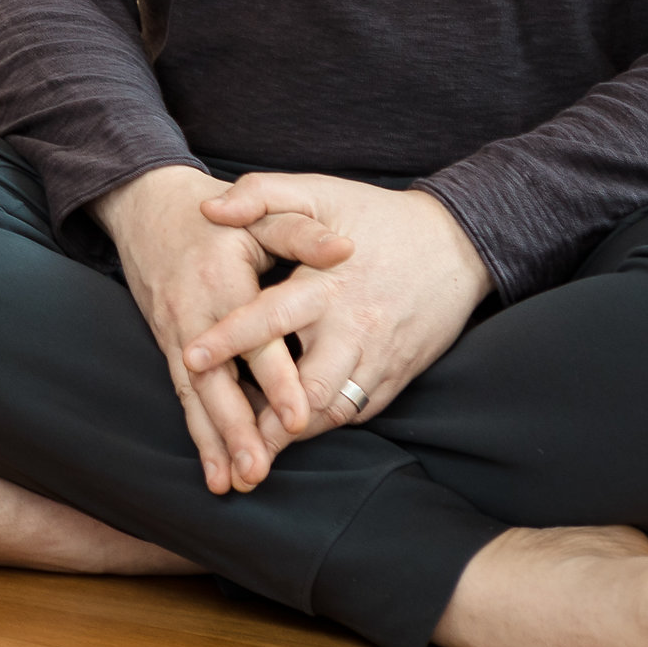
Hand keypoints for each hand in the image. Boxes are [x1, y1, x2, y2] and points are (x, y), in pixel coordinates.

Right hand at [91, 165, 352, 493]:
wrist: (146, 206)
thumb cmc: (214, 215)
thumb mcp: (258, 214)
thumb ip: (300, 233)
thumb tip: (346, 251)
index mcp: (223, 281)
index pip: (254, 338)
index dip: (275, 379)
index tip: (298, 418)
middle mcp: (194, 313)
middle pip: (216, 380)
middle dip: (235, 429)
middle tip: (258, 470)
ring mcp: (176, 333)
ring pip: (194, 396)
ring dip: (212, 442)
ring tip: (231, 484)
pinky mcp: (169, 346)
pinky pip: (183, 395)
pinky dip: (198, 434)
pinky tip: (213, 469)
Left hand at [178, 174, 490, 453]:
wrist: (457, 244)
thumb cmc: (377, 216)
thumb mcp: (320, 191)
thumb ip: (262, 194)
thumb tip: (210, 210)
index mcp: (325, 284)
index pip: (269, 318)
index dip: (228, 340)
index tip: (190, 359)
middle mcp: (352, 329)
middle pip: (306, 388)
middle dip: (266, 421)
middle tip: (227, 443)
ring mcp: (377, 358)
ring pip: (331, 411)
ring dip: (293, 434)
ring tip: (252, 455)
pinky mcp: (396, 376)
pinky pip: (356, 412)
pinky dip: (322, 423)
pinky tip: (292, 431)